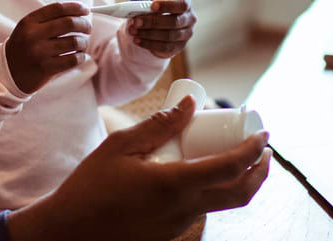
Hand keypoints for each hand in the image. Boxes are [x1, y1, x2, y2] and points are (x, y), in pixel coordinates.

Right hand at [5, 96, 270, 240]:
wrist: (68, 233)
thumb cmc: (89, 187)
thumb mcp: (119, 147)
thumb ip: (157, 126)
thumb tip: (188, 105)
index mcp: (174, 184)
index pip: (231, 166)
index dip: (254, 149)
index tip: (263, 133)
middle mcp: (184, 210)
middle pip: (240, 194)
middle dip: (260, 171)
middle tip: (262, 150)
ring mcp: (178, 227)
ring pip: (221, 205)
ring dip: (235, 182)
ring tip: (229, 156)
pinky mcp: (169, 235)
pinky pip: (199, 211)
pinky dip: (210, 192)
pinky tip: (196, 175)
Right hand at [6, 2, 91, 93]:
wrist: (7, 73)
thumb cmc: (23, 47)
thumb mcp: (28, 28)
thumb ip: (49, 19)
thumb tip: (79, 13)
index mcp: (29, 22)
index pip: (57, 8)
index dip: (75, 7)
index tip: (85, 10)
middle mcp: (33, 35)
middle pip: (69, 23)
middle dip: (84, 24)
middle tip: (88, 28)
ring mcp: (39, 52)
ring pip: (74, 42)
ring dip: (84, 42)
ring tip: (82, 44)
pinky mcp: (45, 68)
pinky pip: (73, 60)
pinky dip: (80, 57)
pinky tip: (78, 56)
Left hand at [127, 0, 194, 58]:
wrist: (153, 25)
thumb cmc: (151, 7)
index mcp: (184, 2)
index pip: (181, 4)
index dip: (168, 6)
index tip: (152, 6)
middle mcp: (189, 18)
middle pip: (175, 22)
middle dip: (153, 22)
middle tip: (135, 21)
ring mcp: (186, 34)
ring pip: (169, 36)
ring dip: (149, 34)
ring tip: (132, 31)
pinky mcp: (178, 47)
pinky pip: (165, 47)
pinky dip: (149, 44)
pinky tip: (137, 40)